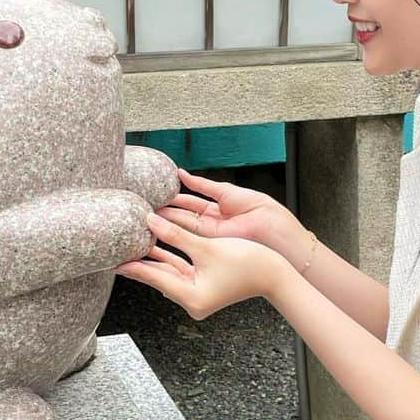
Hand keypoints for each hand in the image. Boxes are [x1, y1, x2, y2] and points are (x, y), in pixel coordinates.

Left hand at [114, 210, 286, 319]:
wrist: (275, 273)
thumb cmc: (247, 262)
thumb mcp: (206, 246)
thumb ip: (175, 234)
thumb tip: (150, 220)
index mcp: (191, 296)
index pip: (155, 277)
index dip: (133, 265)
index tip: (113, 260)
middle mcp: (192, 300)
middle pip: (158, 276)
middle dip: (138, 262)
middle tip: (114, 253)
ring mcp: (198, 294)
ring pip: (168, 272)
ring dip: (153, 257)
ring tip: (130, 246)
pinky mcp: (204, 286)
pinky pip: (180, 270)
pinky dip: (169, 257)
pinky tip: (155, 246)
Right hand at [152, 167, 310, 268]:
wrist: (273, 230)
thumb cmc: (259, 209)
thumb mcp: (227, 192)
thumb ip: (202, 184)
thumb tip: (181, 174)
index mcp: (220, 207)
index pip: (191, 202)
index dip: (175, 198)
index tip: (158, 192)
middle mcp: (213, 223)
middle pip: (184, 215)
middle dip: (166, 210)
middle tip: (146, 205)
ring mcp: (211, 235)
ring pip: (183, 226)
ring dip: (165, 220)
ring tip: (146, 213)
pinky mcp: (210, 245)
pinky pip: (188, 236)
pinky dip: (173, 230)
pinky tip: (159, 224)